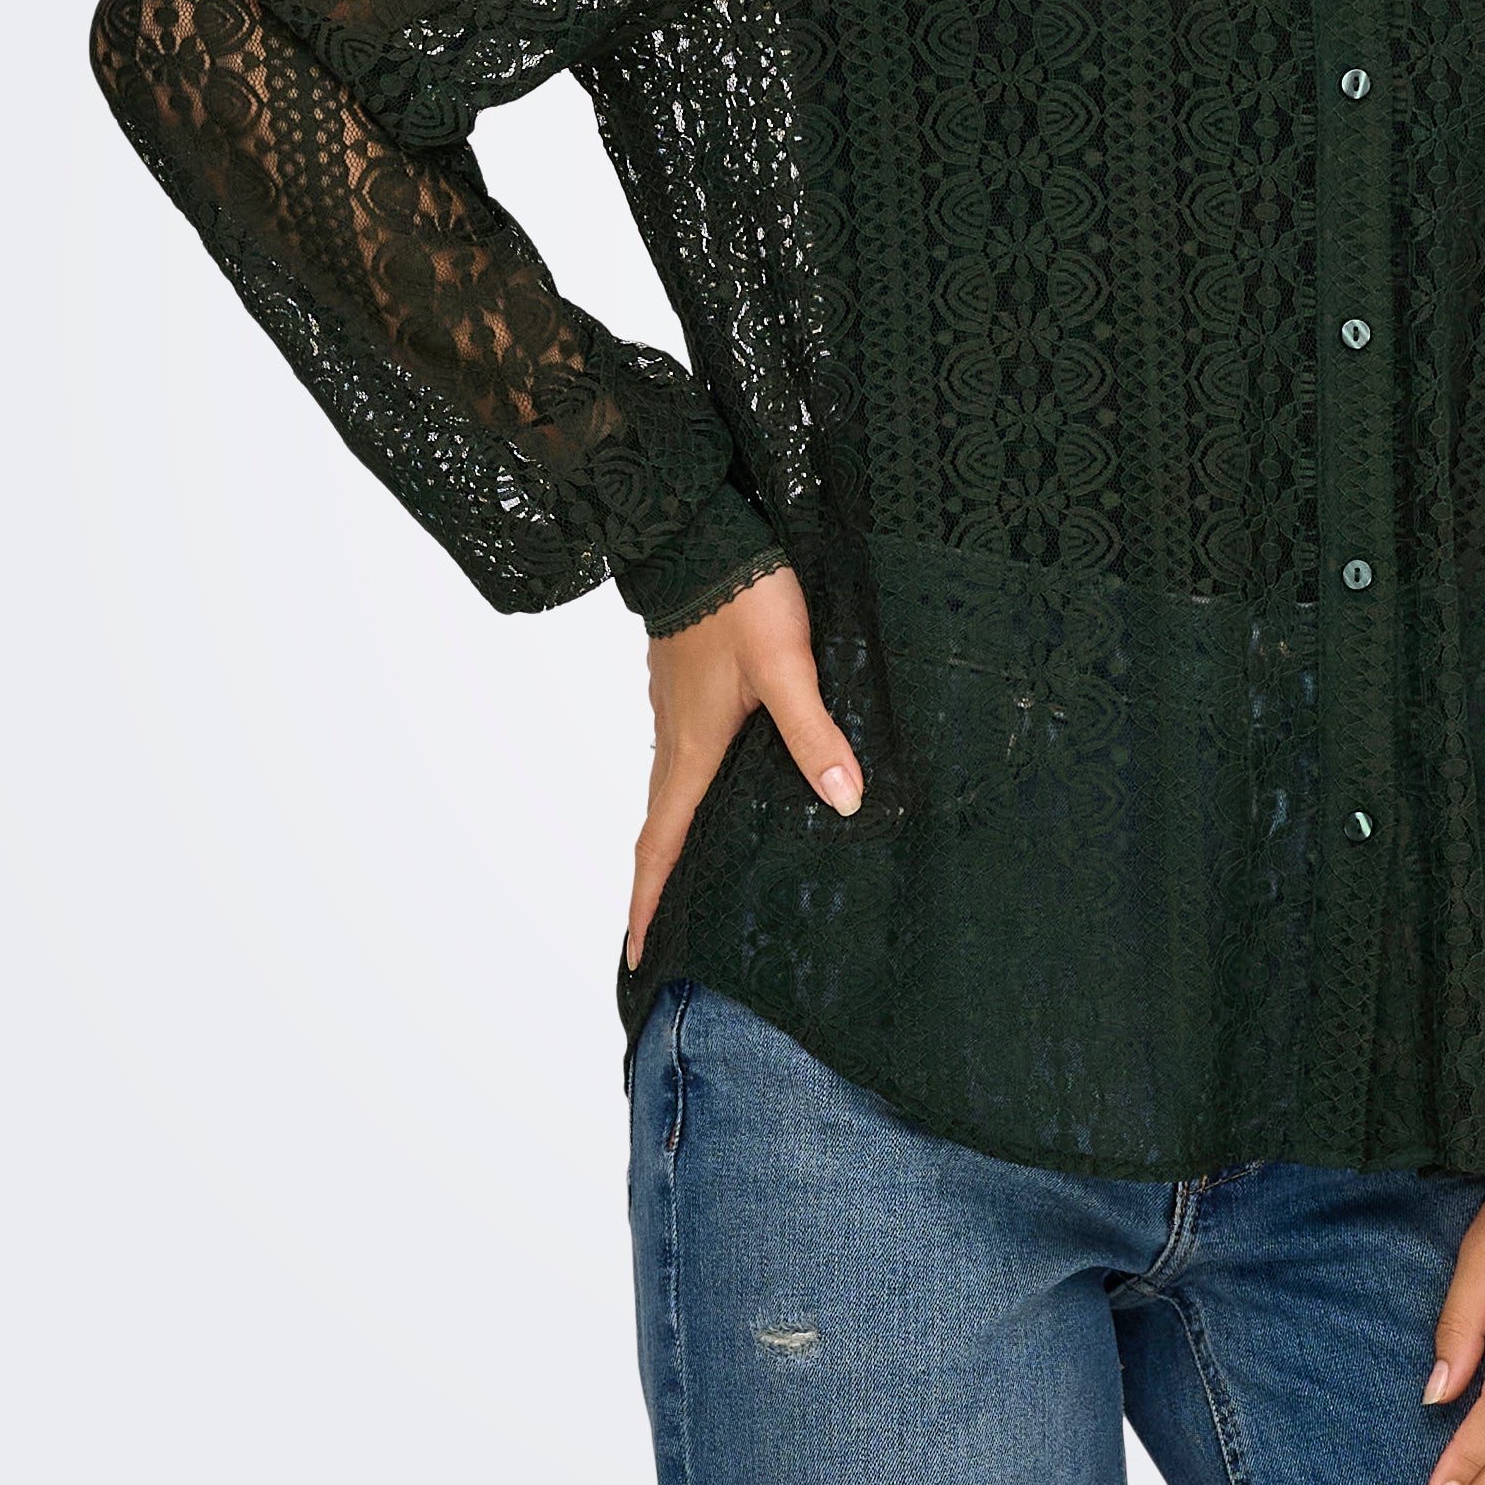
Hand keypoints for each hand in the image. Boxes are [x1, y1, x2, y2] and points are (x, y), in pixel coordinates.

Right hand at [623, 566, 862, 972]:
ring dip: (671, 836)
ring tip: (688, 871)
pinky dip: (685, 791)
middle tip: (659, 930)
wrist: (700, 531)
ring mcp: (675, 708)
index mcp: (691, 748)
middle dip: (656, 882)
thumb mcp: (787, 666)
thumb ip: (813, 732)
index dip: (649, 902)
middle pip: (659, 827)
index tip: (640, 953)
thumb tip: (844, 800)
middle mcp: (674, 737)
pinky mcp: (685, 683)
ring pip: (668, 789)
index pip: (661, 844)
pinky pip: (679, 754)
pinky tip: (715, 787)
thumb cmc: (740, 598)